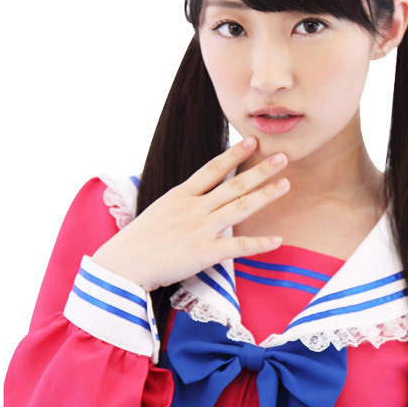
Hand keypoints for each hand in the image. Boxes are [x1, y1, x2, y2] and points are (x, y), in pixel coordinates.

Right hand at [91, 136, 289, 290]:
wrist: (121, 265)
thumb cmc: (139, 239)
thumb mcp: (160, 208)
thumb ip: (184, 200)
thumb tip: (201, 192)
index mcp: (181, 195)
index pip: (212, 169)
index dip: (234, 153)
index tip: (252, 141)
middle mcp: (194, 208)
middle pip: (233, 184)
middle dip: (259, 170)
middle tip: (283, 156)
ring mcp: (200, 229)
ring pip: (239, 208)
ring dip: (265, 195)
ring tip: (286, 184)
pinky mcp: (204, 253)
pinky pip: (237, 246)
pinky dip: (258, 244)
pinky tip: (277, 240)